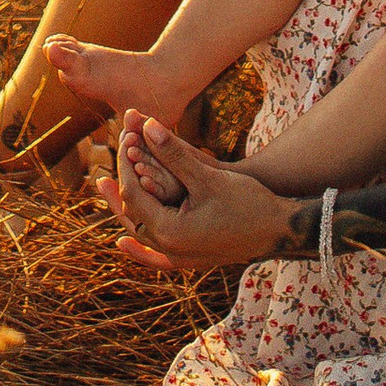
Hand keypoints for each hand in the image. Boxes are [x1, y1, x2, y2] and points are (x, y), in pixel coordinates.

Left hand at [110, 111, 297, 272]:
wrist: (279, 232)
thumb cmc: (247, 203)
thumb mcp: (208, 176)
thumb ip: (174, 154)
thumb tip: (146, 126)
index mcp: (169, 232)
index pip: (134, 194)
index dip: (125, 165)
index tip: (123, 139)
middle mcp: (169, 250)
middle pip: (132, 215)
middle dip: (121, 185)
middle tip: (106, 165)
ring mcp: (178, 259)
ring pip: (140, 232)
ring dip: (125, 208)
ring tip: (108, 188)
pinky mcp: (189, 259)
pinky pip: (154, 254)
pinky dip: (138, 247)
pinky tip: (124, 241)